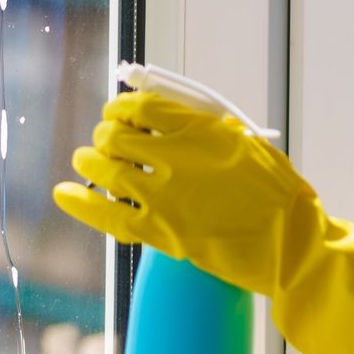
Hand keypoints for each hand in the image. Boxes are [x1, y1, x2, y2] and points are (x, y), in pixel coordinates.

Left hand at [52, 90, 317, 296]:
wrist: (289, 246)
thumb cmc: (279, 195)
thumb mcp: (249, 144)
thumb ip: (209, 129)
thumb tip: (172, 117)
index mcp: (202, 130)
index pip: (143, 106)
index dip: (122, 107)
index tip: (118, 111)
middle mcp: (177, 158)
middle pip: (117, 135)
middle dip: (105, 134)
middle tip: (104, 140)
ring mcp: (165, 196)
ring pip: (106, 169)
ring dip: (89, 161)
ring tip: (83, 159)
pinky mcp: (161, 232)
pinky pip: (107, 214)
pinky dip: (80, 202)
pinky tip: (63, 192)